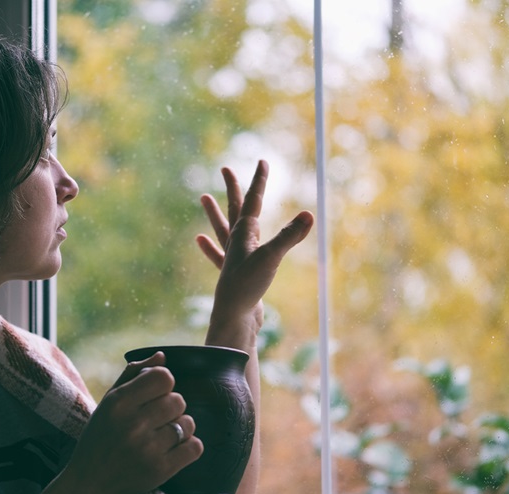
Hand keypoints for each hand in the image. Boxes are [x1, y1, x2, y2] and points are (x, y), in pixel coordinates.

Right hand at [31, 352, 202, 493]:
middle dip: (172, 407)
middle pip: (178, 400)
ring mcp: (148, 449)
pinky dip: (189, 447)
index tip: (155, 395)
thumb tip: (162, 356)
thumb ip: (133, 375)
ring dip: (180, 428)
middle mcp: (133, 424)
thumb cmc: (101, 437)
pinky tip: (173, 449)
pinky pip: (195, 447)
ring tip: (163, 436)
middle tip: (157, 419)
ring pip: (188, 423)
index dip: (164, 384)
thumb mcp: (108, 403)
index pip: (164, 377)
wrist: (91, 484)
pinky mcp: (160, 470)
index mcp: (119, 403)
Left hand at [196, 160, 313, 350]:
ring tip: (202, 198)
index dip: (259, 180)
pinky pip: (217, 254)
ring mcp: (232, 257)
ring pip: (223, 228)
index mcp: (244, 233)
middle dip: (233, 188)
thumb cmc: (248, 286)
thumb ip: (290, 236)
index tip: (262, 161)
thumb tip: (309, 215)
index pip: (253, 200)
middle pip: (234, 208)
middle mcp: (236, 241)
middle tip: (225, 168)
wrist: (234, 316)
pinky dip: (209, 246)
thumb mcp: (272, 258)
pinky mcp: (232, 274)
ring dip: (215, 212)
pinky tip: (199, 239)